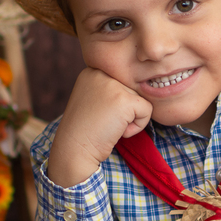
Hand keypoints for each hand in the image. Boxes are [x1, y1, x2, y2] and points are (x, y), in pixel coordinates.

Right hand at [46, 67, 151, 186]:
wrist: (74, 150)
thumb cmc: (85, 130)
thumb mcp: (92, 99)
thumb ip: (110, 89)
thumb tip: (138, 87)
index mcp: (92, 71)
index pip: (122, 83)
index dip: (116, 105)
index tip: (98, 115)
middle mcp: (101, 73)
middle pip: (132, 89)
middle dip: (124, 111)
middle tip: (103, 122)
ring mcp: (112, 85)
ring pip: (140, 99)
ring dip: (130, 118)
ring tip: (109, 126)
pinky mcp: (124, 100)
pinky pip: (147, 110)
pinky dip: (137, 126)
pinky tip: (118, 131)